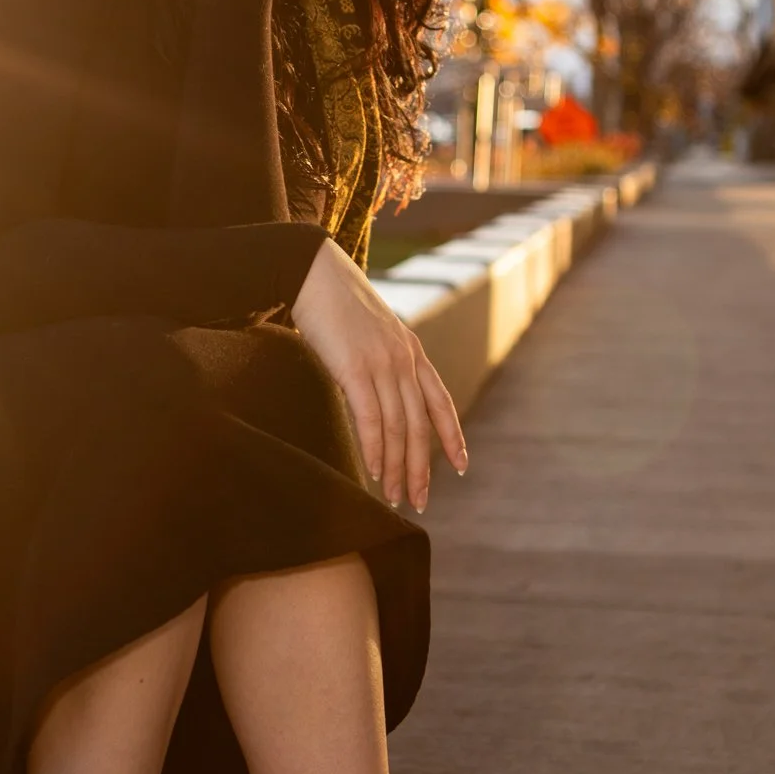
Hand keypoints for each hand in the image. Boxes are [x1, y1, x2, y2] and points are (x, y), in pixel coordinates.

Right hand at [290, 238, 467, 511]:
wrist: (312, 273)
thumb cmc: (335, 303)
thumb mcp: (370, 333)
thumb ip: (381, 362)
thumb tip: (377, 392)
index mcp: (412, 351)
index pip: (440, 402)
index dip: (452, 436)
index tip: (462, 466)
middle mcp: (404, 360)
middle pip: (421, 425)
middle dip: (422, 467)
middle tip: (420, 500)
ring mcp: (382, 365)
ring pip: (399, 429)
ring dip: (397, 468)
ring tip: (394, 496)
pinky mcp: (355, 369)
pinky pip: (372, 420)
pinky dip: (375, 450)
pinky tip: (373, 471)